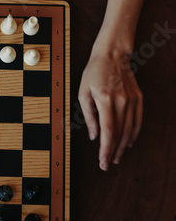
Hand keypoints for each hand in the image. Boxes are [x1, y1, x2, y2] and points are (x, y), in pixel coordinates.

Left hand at [78, 38, 142, 170]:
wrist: (113, 55)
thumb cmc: (94, 72)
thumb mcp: (83, 92)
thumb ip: (88, 115)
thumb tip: (94, 135)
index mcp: (106, 99)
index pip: (107, 130)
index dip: (105, 149)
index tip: (102, 161)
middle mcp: (121, 101)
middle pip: (119, 133)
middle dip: (112, 151)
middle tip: (107, 164)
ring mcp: (132, 100)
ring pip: (129, 129)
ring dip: (122, 146)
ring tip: (115, 158)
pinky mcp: (138, 99)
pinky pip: (137, 120)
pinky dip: (134, 134)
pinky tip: (128, 143)